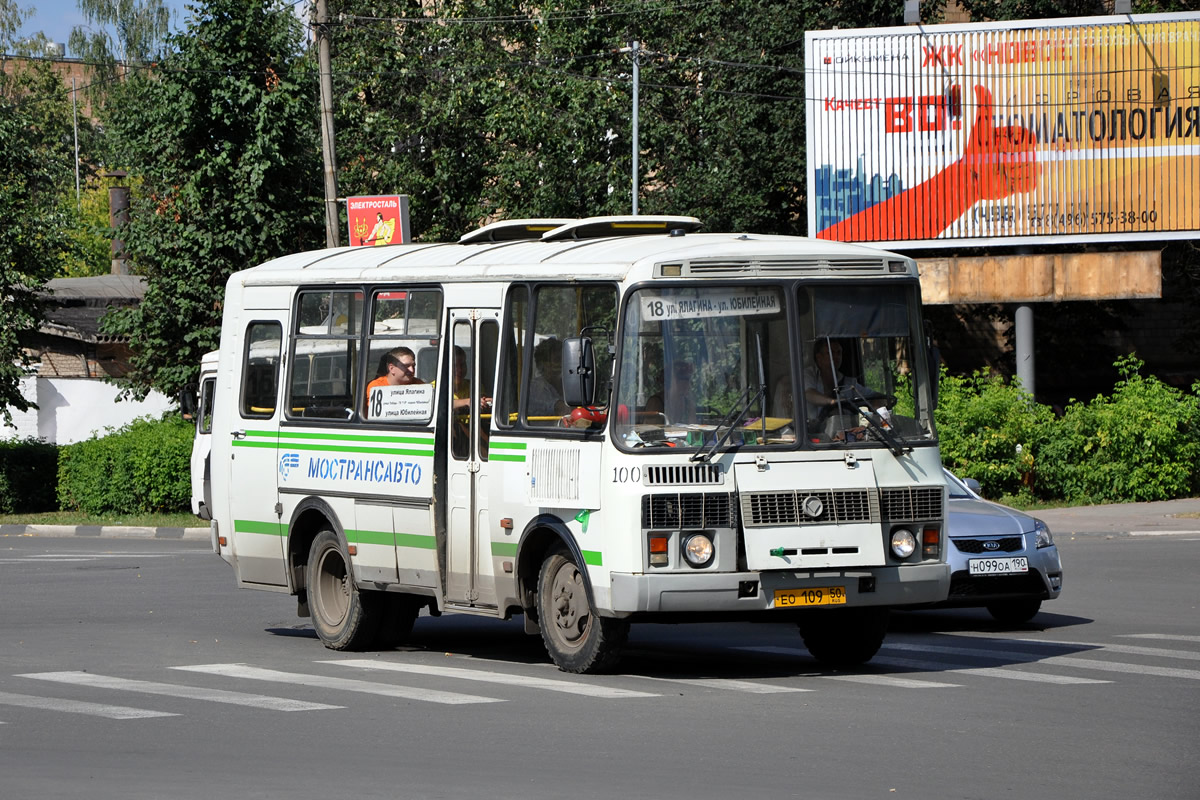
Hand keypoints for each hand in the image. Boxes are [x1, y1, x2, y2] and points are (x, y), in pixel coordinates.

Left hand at [963, 85, 1038, 199]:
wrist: (969, 180)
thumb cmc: (973, 153)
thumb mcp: (979, 130)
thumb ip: (984, 109)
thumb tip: (979, 85)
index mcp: (1016, 139)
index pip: (1028, 136)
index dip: (1017, 141)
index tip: (1002, 145)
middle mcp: (1022, 153)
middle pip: (1030, 154)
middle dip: (1016, 159)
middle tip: (1000, 161)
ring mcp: (1023, 168)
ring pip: (1032, 170)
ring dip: (1018, 172)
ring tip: (1002, 173)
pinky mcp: (1022, 185)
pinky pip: (1031, 184)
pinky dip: (1022, 185)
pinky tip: (1008, 183)